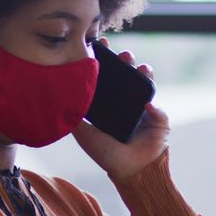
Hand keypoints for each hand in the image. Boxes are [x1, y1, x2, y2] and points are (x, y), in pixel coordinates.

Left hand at [72, 39, 167, 179]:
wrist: (130, 170)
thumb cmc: (106, 154)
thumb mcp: (84, 133)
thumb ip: (73, 115)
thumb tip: (56, 96)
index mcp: (109, 103)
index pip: (107, 75)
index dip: (105, 60)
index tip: (99, 44)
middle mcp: (126, 102)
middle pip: (127, 74)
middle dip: (126, 61)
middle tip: (123, 54)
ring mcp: (144, 108)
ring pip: (145, 83)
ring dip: (144, 73)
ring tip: (140, 68)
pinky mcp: (158, 119)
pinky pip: (158, 109)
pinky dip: (154, 107)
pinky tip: (147, 106)